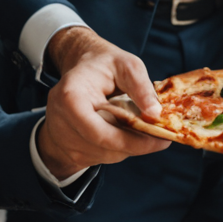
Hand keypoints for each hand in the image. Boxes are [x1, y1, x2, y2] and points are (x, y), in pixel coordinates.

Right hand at [36, 25, 171, 176]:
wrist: (82, 67)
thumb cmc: (105, 64)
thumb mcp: (127, 65)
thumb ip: (142, 88)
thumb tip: (155, 114)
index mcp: (71, 96)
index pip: (99, 132)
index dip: (130, 141)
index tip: (159, 140)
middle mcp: (60, 120)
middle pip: (103, 146)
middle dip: (135, 145)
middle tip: (162, 139)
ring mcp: (61, 136)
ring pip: (103, 155)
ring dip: (127, 147)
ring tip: (142, 130)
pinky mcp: (67, 148)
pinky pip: (98, 157)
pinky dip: (116, 148)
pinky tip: (124, 131)